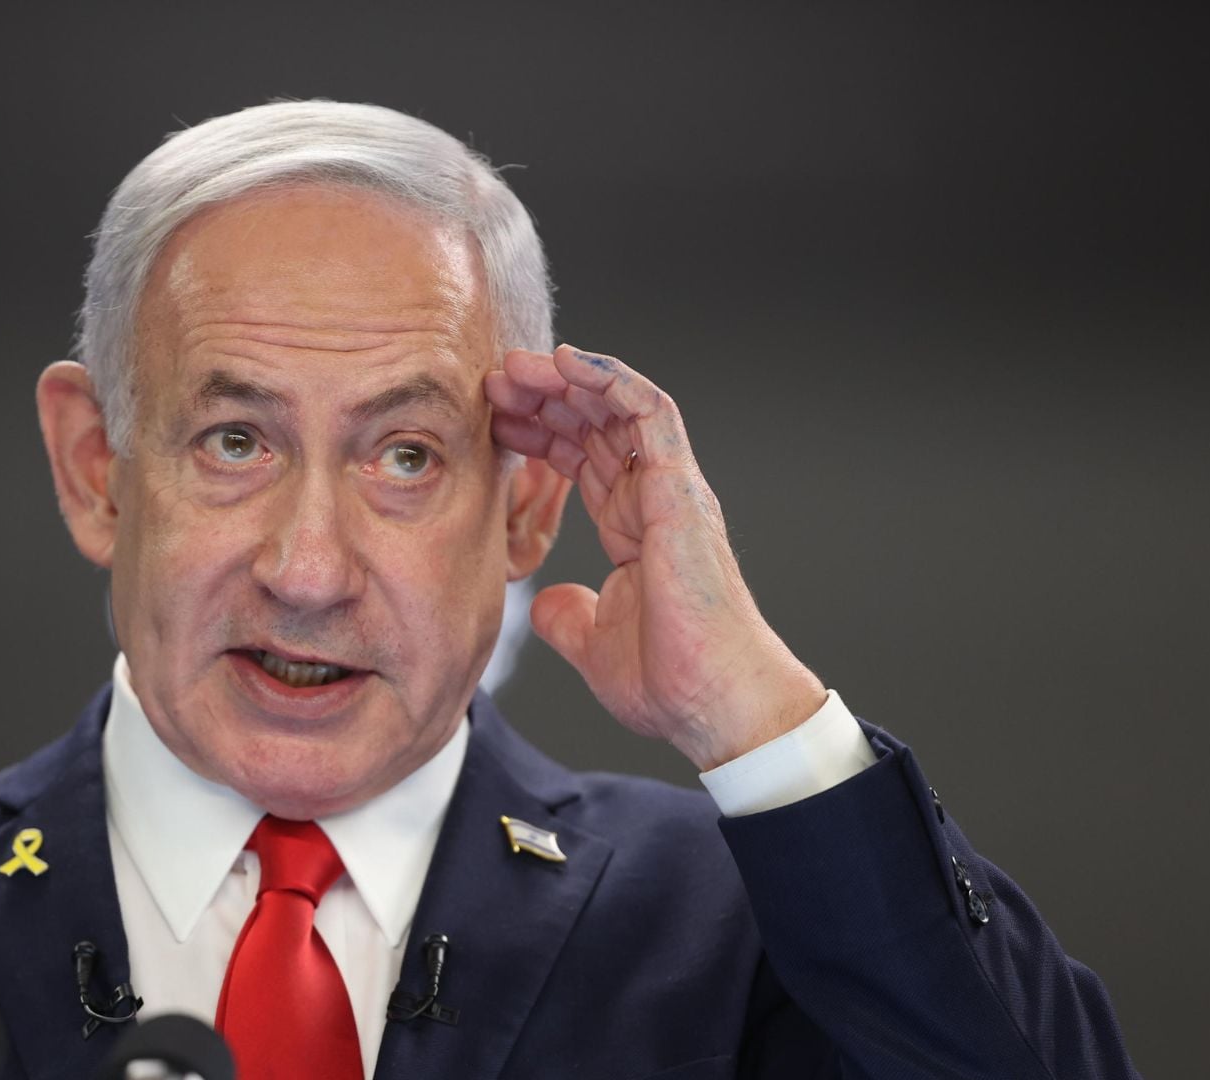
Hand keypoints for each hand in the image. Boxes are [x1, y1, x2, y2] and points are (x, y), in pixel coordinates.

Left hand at [485, 344, 825, 770]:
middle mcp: (655, 500)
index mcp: (635, 529)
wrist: (714, 703)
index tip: (495, 422)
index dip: (540, 435)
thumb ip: (567, 618)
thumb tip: (545, 606)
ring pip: (619, 408)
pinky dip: (611, 380)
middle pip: (596, 426)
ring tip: (518, 366)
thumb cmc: (672, 682)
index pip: (585, 460)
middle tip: (495, 382)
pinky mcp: (681, 490)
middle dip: (545, 399)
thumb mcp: (593, 643)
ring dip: (567, 381)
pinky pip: (651, 413)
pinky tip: (568, 361)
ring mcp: (671, 490)